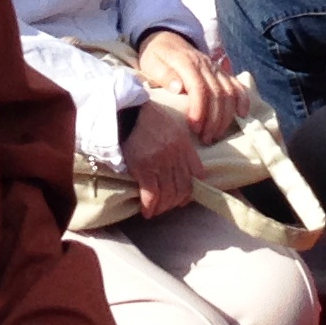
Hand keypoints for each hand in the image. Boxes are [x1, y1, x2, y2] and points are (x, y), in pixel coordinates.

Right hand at [122, 100, 203, 218]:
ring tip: (156, 210)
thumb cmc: (149, 119)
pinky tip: (146, 211)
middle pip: (183, 189)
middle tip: (167, 205)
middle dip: (175, 202)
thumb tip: (186, 168)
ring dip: (162, 207)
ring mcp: (161, 163)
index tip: (183, 197)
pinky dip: (149, 207)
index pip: (197, 175)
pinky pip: (151, 195)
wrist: (128, 113)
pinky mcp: (144, 169)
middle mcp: (176, 156)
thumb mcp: (174, 127)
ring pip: (168, 195)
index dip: (190, 191)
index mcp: (185, 145)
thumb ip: (182, 146)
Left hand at [136, 27, 241, 143]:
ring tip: (215, 134)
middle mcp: (206, 65)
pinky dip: (242, 100)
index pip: (199, 88)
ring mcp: (216, 68)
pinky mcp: (221, 72)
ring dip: (225, 116)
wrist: (166, 38)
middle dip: (214, 120)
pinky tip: (241, 115)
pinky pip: (237, 85)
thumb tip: (178, 88)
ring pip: (229, 92)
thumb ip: (164, 75)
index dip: (199, 110)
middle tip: (205, 138)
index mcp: (187, 63)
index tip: (194, 128)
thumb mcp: (151, 63)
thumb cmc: (156, 55)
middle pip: (217, 94)